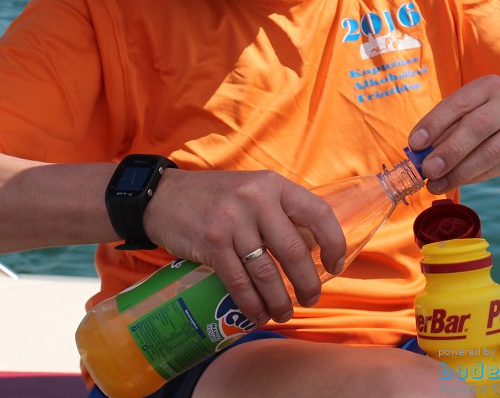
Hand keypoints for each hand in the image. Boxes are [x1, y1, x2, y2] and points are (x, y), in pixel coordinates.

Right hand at [142, 169, 345, 326]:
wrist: (164, 196)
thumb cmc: (216, 198)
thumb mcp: (253, 191)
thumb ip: (281, 213)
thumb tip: (314, 249)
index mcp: (273, 185)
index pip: (317, 213)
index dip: (333, 242)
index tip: (336, 266)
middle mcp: (256, 200)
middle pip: (294, 250)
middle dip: (307, 282)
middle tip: (311, 298)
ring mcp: (233, 221)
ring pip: (267, 271)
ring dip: (280, 299)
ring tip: (285, 313)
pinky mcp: (212, 242)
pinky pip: (239, 282)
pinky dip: (252, 304)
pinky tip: (259, 314)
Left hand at [408, 75, 499, 193]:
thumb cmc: (494, 124)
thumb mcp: (474, 114)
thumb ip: (448, 129)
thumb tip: (418, 152)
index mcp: (489, 86)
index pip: (457, 104)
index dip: (434, 124)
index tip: (414, 143)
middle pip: (475, 127)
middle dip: (447, 150)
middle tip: (426, 169)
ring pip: (486, 153)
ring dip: (457, 172)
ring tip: (434, 184)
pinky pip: (493, 168)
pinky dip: (470, 178)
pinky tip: (453, 184)